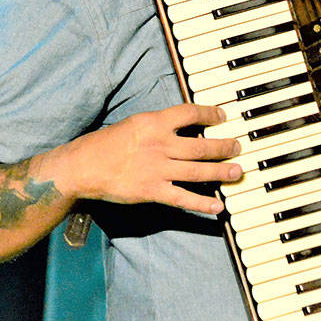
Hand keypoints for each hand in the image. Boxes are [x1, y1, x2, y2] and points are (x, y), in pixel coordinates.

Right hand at [56, 103, 241, 214]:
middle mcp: (159, 144)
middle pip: (200, 146)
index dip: (209, 114)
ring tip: (236, 172)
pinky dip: (203, 203)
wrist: (83, 166)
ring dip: (221, 172)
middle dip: (223, 147)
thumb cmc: (104, 144)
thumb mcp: (132, 125)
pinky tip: (218, 206)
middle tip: (238, 148)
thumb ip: (156, 127)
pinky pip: (184, 198)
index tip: (222, 116)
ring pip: (198, 171)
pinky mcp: (152, 191)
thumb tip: (179, 128)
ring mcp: (157, 169)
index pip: (189, 113)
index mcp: (153, 122)